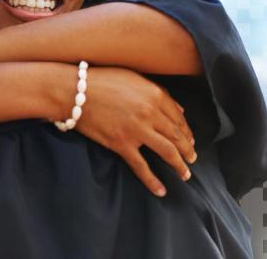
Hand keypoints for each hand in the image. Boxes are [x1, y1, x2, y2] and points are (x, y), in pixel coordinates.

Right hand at [71, 66, 196, 197]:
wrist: (74, 90)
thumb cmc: (101, 79)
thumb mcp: (132, 77)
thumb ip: (157, 91)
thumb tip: (179, 108)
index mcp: (154, 94)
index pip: (178, 117)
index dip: (187, 131)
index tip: (190, 140)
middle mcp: (149, 113)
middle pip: (177, 136)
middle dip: (188, 150)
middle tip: (192, 158)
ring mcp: (136, 130)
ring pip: (167, 152)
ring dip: (179, 166)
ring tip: (185, 174)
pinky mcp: (121, 144)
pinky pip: (142, 167)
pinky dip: (153, 181)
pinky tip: (161, 191)